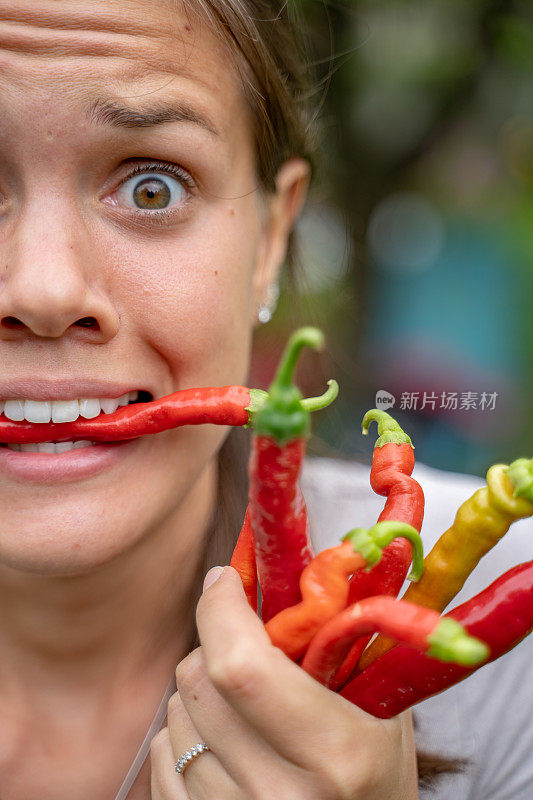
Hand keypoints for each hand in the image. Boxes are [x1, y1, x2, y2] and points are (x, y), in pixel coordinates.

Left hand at [150, 566, 418, 799]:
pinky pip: (160, 757)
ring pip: (175, 714)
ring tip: (245, 707)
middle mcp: (280, 796)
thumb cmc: (378, 771)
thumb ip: (341, 638)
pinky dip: (185, 734)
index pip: (239, 665)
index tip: (224, 580)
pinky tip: (226, 744)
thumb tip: (288, 563)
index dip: (220, 609)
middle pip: (197, 681)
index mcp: (335, 754)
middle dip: (214, 644)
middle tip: (246, 645)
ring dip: (202, 692)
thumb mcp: (382, 704)